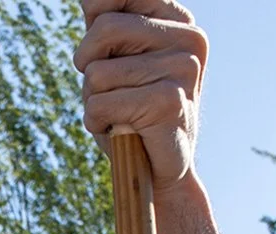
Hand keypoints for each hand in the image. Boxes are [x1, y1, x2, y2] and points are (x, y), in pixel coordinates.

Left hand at [74, 0, 207, 192]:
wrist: (159, 172)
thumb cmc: (131, 114)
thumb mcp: (116, 60)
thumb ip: (105, 26)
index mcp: (177, 19)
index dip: (93, 23)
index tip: (101, 50)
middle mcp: (187, 37)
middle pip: (102, 28)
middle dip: (88, 66)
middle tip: (108, 91)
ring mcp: (182, 68)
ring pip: (96, 73)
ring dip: (93, 101)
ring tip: (119, 114)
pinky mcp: (168, 101)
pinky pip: (99, 105)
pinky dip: (96, 123)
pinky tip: (120, 130)